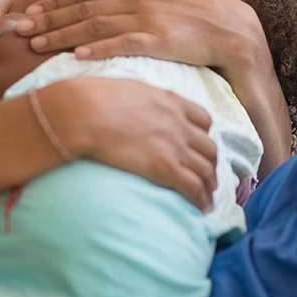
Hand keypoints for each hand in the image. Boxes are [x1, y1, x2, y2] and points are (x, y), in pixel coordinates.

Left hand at [19, 0, 292, 171]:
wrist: (231, 28)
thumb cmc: (191, 8)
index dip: (53, 3)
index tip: (27, 13)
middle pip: (82, 8)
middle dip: (48, 19)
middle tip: (19, 30)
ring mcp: (146, 18)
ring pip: (94, 26)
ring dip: (61, 35)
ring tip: (35, 45)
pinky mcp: (158, 39)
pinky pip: (122, 44)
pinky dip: (98, 49)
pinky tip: (76, 56)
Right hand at [42, 78, 218, 210]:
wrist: (85, 113)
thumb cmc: (95, 99)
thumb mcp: (127, 89)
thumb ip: (141, 99)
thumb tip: (132, 106)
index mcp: (171, 102)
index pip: (203, 120)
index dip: (204, 136)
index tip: (198, 147)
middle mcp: (179, 123)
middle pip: (209, 148)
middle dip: (211, 164)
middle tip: (207, 177)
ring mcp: (174, 146)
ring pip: (206, 170)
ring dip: (209, 185)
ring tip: (207, 198)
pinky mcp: (165, 167)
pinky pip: (193, 187)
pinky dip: (201, 199)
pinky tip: (200, 208)